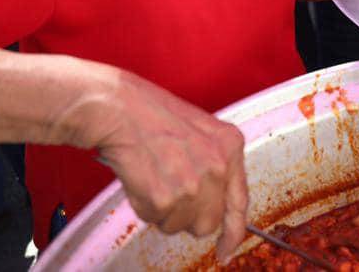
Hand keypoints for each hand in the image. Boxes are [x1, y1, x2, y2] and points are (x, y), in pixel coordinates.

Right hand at [83, 74, 247, 260]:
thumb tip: (214, 203)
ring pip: (178, 225)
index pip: (239, 202)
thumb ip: (213, 164)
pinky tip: (140, 177)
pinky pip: (153, 219)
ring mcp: (192, 185)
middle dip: (187, 216)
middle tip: (168, 190)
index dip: (232, 233)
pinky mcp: (164, 198)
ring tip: (151, 176)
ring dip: (162, 210)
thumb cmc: (150, 112)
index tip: (225, 249)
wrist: (118, 108)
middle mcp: (216, 167)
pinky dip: (142, 204)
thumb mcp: (199, 129)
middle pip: (207, 222)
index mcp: (229, 146)